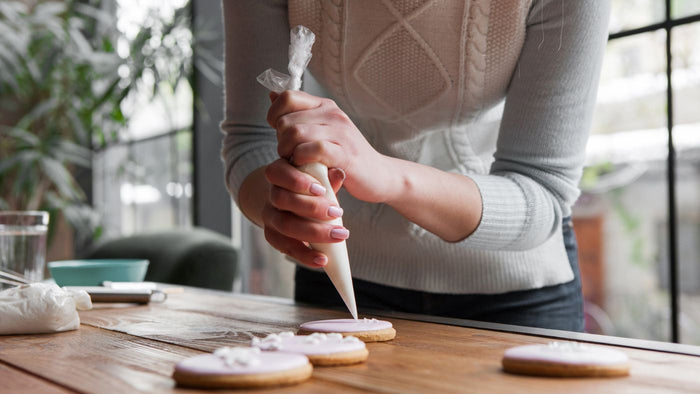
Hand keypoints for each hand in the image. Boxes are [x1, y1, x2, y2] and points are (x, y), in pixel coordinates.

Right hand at [261, 158, 347, 267]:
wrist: (289, 200)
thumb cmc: (308, 186)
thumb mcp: (317, 177)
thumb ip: (326, 177)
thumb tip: (338, 174)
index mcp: (278, 173)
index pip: (277, 173)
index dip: (297, 181)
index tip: (322, 190)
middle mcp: (270, 194)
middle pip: (282, 200)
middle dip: (312, 208)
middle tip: (338, 213)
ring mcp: (269, 216)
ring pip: (285, 225)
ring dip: (314, 232)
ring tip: (338, 235)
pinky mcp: (272, 235)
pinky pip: (285, 247)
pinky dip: (305, 255)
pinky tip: (323, 259)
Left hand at [267, 90, 396, 203]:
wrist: (379, 175)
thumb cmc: (345, 156)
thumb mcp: (321, 131)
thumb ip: (297, 115)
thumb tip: (273, 95)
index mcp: (325, 106)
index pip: (288, 97)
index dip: (274, 115)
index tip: (278, 132)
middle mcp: (333, 114)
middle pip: (287, 120)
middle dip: (280, 141)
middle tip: (289, 154)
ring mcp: (341, 133)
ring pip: (297, 132)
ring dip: (288, 152)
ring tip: (295, 162)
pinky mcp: (346, 154)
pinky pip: (315, 149)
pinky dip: (303, 159)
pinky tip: (306, 167)